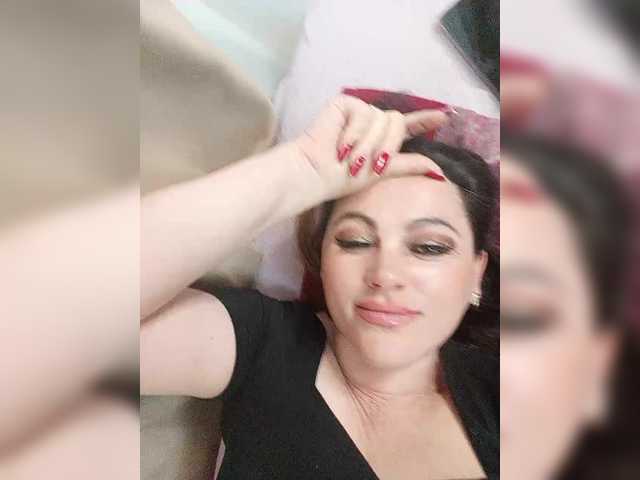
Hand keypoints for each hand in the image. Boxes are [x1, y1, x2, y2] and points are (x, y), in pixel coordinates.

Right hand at [292, 94, 449, 200]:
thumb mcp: (381, 173)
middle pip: (396, 123)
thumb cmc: (342, 178)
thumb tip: (440, 173)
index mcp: (382, 139)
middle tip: (366, 165)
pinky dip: (353, 134)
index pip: (407, 126)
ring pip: (381, 120)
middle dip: (384, 147)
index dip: (425, 120)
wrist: (315, 173)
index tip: (445, 115)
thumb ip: (408, 165)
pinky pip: (363, 114)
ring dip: (366, 145)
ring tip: (348, 159)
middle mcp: (373, 123)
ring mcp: (360, 112)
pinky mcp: (346, 104)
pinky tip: (339, 145)